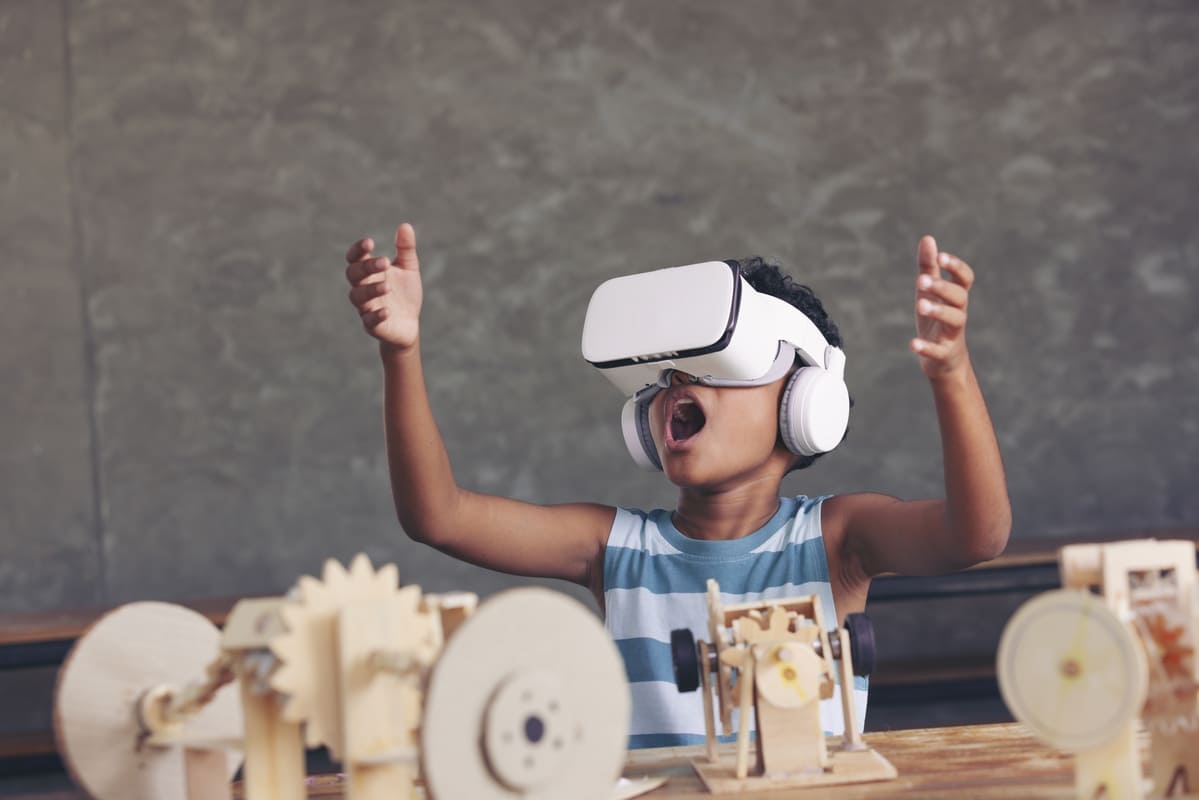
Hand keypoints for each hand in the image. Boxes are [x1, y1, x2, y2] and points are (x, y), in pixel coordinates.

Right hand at [345, 223, 422, 350]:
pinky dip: (376, 315)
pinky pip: (369, 320)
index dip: (358, 249)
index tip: (370, 242)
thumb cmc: (404, 294)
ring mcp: (366, 307)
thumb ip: (405, 249)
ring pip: (357, 296)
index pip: (355, 258)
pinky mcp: (372, 325)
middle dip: (366, 267)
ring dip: (371, 290)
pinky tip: (387, 311)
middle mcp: (363, 287)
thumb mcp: (409, 269)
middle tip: (385, 262)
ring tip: (388, 287)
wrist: (409, 324)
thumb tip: (405, 225)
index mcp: (369, 272)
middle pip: (353, 274)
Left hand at [911, 235, 973, 378]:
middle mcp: (958, 313)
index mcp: (955, 298)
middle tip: (921, 281)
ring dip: (938, 311)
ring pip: (954, 320)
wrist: (944, 361)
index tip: (942, 257)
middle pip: (959, 297)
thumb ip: (928, 268)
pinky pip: (938, 350)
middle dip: (943, 288)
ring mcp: (952, 334)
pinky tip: (912, 344)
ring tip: (920, 305)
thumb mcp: (929, 293)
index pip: (965, 279)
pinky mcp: (943, 354)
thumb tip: (928, 239)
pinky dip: (926, 347)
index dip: (956, 267)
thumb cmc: (937, 321)